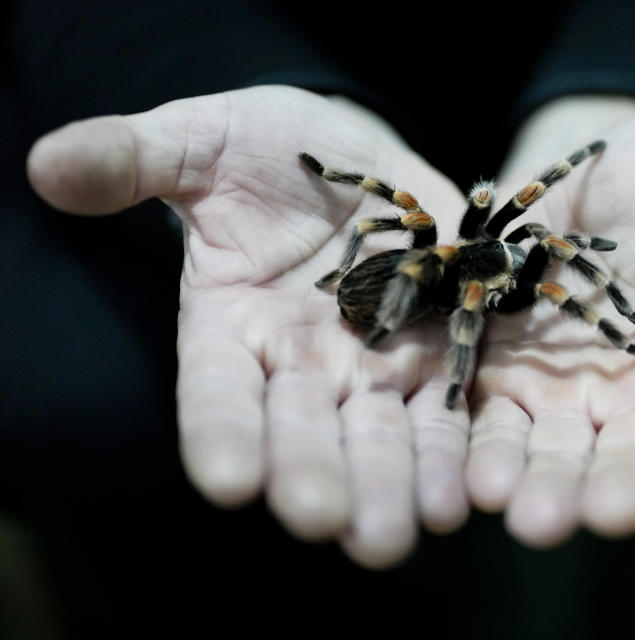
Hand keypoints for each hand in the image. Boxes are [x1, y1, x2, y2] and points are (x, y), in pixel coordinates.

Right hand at [27, 85, 473, 567]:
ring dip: (392, 483)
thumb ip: (137, 159)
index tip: (228, 480)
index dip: (220, 433)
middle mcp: (301, 364)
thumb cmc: (264, 150)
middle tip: (328, 522)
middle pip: (305, 431)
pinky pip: (447, 407)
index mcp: (231, 328)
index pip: (217, 392)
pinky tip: (464, 492)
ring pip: (380, 434)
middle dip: (316, 476)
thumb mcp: (203, 142)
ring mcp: (373, 363)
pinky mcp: (439, 348)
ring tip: (401, 532)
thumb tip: (47, 166)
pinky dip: (453, 450)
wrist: (356, 151)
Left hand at [465, 97, 634, 545]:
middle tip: (598, 514)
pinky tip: (464, 473)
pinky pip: (486, 421)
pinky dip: (476, 448)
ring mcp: (563, 391)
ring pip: (555, 452)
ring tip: (520, 509)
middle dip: (616, 487)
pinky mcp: (498, 375)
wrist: (582, 173)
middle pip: (632, 456)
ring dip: (540, 483)